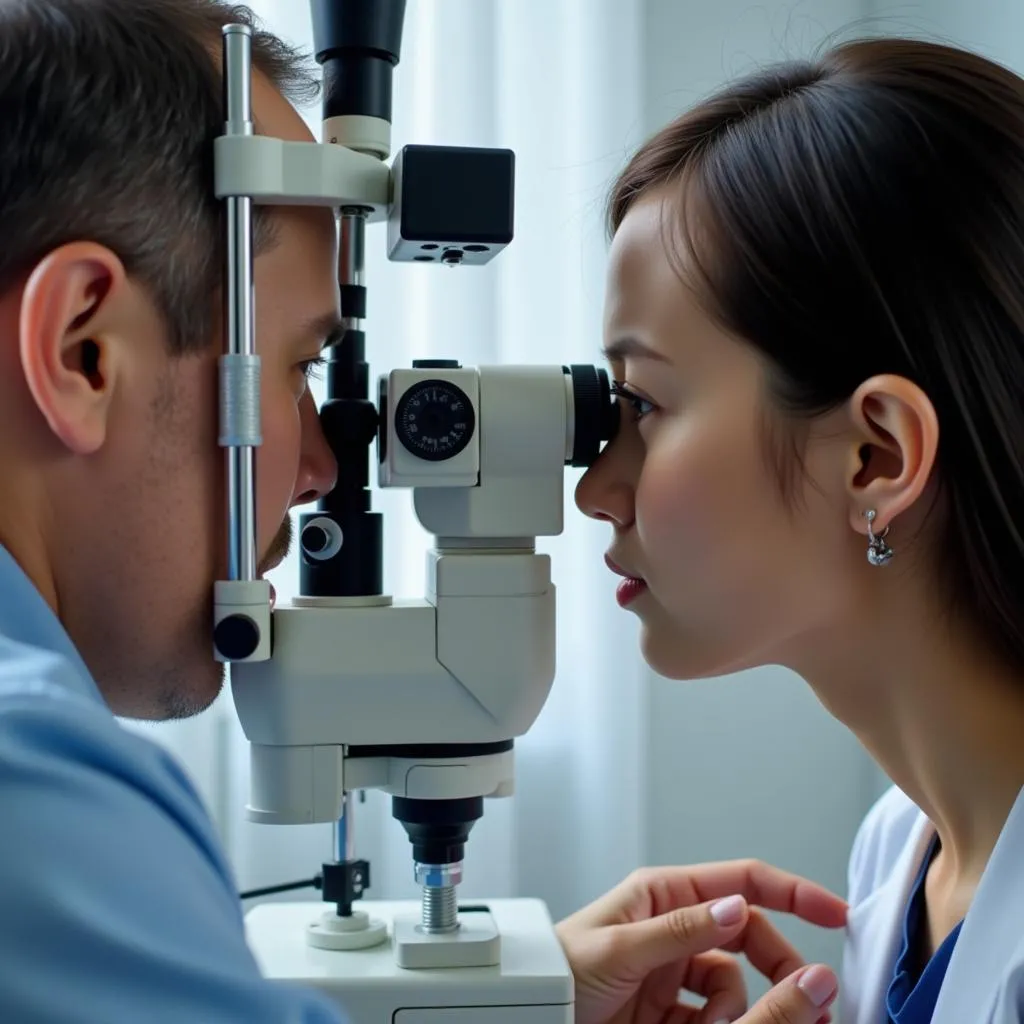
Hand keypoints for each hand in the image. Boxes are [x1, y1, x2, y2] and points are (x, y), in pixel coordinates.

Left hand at [555, 859, 846, 1023]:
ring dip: (736, 1009)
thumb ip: (678, 931)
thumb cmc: (559, 972)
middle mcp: (674, 927)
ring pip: (736, 983)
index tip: (835, 913)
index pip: (740, 881)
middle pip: (749, 936)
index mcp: (662, 895)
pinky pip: (717, 1015)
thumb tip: (734, 907)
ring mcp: (675, 970)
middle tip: (803, 996)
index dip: (791, 893)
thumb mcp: (616, 948)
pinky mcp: (672, 1010)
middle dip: (774, 966)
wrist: (532, 1017)